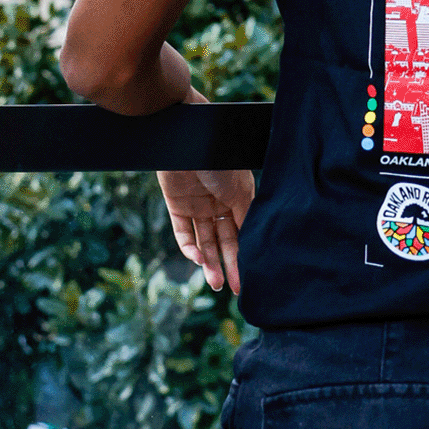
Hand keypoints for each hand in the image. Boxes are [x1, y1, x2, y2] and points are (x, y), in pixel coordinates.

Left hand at [157, 168, 253, 296]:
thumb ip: (245, 217)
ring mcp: (197, 205)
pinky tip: (198, 259)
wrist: (188, 138)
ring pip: (204, 241)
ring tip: (216, 283)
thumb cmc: (220, 160)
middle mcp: (219, 204)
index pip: (242, 233)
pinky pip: (183, 232)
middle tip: (232, 289)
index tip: (248, 280)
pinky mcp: (176, 204)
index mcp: (238, 199)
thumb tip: (252, 247)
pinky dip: (189, 247)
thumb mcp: (240, 191)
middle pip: (224, 241)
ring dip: (209, 262)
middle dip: (228, 265)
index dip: (244, 256)